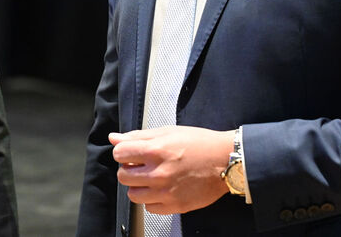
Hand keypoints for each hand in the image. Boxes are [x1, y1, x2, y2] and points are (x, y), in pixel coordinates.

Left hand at [109, 126, 232, 214]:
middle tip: (140, 166)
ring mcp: (167, 192)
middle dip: (128, 169)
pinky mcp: (175, 206)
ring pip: (133, 195)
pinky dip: (152, 200)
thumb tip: (114, 138)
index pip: (119, 154)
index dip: (123, 152)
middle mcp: (159, 172)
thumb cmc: (199, 143)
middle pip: (122, 176)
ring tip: (151, 178)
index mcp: (156, 150)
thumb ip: (138, 136)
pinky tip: (162, 189)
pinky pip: (149, 208)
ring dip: (138, 186)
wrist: (225, 161)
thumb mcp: (168, 132)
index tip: (130, 153)